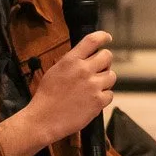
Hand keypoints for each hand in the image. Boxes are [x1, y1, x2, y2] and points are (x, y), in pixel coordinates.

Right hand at [23, 30, 114, 145]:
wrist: (44, 119)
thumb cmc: (46, 96)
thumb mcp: (55, 71)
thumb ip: (72, 62)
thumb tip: (86, 56)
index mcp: (71, 60)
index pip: (92, 40)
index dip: (103, 37)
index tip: (107, 38)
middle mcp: (84, 70)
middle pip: (107, 56)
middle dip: (104, 62)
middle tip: (99, 69)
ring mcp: (93, 86)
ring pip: (111, 75)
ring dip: (105, 80)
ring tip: (93, 87)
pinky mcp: (98, 101)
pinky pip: (110, 94)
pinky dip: (103, 97)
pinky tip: (92, 99)